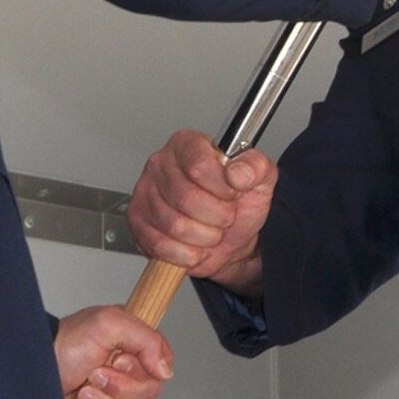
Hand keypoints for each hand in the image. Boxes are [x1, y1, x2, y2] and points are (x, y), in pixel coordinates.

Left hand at [54, 305, 173, 398]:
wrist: (36, 367)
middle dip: (118, 387)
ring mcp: (115, 397)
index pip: (162, 367)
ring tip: (84, 390)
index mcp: (135, 347)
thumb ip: (147, 339)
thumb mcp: (109, 324)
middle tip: (95, 374)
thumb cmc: (67, 342)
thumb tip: (166, 370)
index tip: (120, 360)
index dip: (143, 370)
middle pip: (149, 393)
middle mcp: (128, 372)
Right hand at [128, 129, 274, 295]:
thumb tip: (238, 172)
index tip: (233, 193)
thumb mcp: (261, 179)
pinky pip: (160, 245)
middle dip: (216, 217)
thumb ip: (256, 167)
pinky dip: (186, 253)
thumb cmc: (240, 203)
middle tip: (224, 215)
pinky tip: (195, 244)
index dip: (221, 187)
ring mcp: (145, 192)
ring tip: (210, 229)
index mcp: (188, 144)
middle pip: (186, 198)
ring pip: (175, 225)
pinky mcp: (137, 221)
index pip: (198, 164)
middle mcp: (161, 164)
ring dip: (204, 237)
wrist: (230, 237)